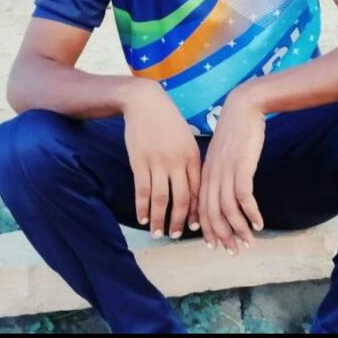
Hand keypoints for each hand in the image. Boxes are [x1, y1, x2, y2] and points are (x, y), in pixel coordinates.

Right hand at [122, 78, 200, 239]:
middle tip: (175, 235)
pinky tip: (142, 219)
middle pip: (181, 199)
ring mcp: (158, 162)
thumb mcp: (185, 138)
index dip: (195, 211)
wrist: (145, 101)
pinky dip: (142, 207)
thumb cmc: (167, 121)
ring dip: (159, 219)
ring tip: (158, 233)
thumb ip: (190, 161)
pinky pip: (142, 190)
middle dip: (179, 221)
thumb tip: (193, 187)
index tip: (193, 226)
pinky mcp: (140, 161)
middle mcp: (177, 161)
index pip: (197, 191)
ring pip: (161, 199)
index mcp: (192, 156)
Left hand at [198, 88, 264, 254]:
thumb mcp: (222, 154)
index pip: (201, 208)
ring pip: (227, 209)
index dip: (208, 230)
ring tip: (250, 242)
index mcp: (205, 173)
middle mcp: (212, 175)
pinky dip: (250, 213)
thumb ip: (220, 173)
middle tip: (234, 252)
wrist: (243, 107)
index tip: (216, 246)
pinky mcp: (241, 165)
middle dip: (223, 236)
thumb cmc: (235, 131)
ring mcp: (225, 170)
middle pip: (212, 214)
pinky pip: (243, 196)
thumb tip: (226, 193)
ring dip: (239, 229)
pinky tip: (259, 223)